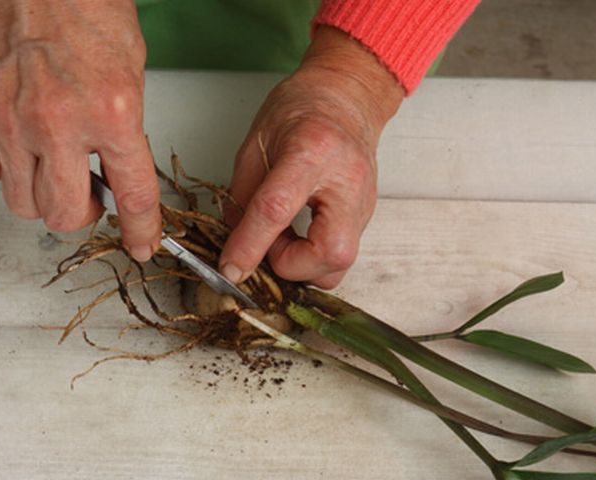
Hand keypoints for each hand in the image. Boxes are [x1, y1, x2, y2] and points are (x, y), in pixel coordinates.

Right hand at [0, 0, 159, 260]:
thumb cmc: (88, 21)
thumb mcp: (132, 83)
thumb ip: (125, 141)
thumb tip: (120, 189)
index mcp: (112, 113)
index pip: (133, 195)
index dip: (140, 230)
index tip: (141, 245)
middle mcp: (57, 121)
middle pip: (64, 215)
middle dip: (80, 213)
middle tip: (86, 192)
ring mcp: (9, 119)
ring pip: (22, 204)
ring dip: (41, 194)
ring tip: (50, 161)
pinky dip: (6, 167)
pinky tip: (21, 139)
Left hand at [219, 26, 403, 288]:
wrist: (348, 96)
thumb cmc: (301, 110)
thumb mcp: (256, 144)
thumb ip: (242, 196)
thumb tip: (233, 241)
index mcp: (311, 151)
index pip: (276, 210)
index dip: (249, 246)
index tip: (230, 268)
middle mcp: (346, 182)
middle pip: (331, 252)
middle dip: (292, 265)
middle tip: (270, 245)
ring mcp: (363, 203)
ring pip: (340, 264)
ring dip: (303, 266)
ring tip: (283, 240)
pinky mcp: (365, 217)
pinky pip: (340, 257)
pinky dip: (313, 260)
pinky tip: (299, 238)